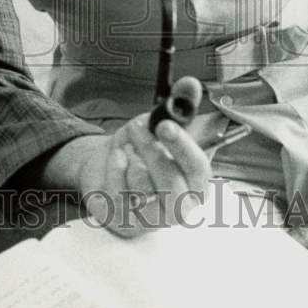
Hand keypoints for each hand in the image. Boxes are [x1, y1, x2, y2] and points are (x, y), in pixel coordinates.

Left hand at [77, 114, 210, 237]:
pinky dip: (114, 170)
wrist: (108, 165)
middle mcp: (180, 207)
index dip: (183, 147)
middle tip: (137, 126)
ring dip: (131, 160)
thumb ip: (180, 104)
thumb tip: (191, 83)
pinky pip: (117, 196)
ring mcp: (152, 220)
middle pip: (172, 186)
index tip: (164, 124)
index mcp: (196, 183)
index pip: (199, 170)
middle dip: (151, 151)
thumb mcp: (161, 123)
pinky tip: (118, 159)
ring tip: (128, 147)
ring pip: (143, 193)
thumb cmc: (143, 148)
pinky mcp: (125, 224)